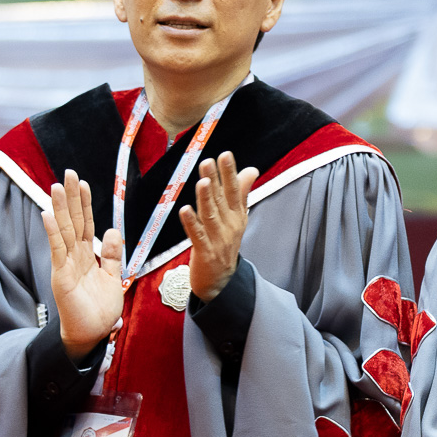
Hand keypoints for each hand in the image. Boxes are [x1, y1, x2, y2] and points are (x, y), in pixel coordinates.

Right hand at [43, 170, 125, 362]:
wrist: (93, 335)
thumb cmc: (100, 310)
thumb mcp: (113, 278)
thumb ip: (112, 255)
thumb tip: (112, 230)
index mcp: (87, 256)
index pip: (85, 224)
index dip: (84, 204)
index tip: (82, 183)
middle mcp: (74, 257)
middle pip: (73, 222)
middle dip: (70, 198)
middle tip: (67, 174)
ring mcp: (66, 265)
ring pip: (63, 231)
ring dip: (59, 209)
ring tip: (55, 187)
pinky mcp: (61, 277)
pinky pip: (57, 251)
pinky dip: (52, 233)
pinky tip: (47, 216)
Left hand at [180, 152, 258, 302]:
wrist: (222, 281)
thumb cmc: (226, 244)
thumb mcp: (237, 218)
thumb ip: (242, 192)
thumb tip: (251, 169)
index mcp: (237, 216)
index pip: (235, 191)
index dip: (230, 173)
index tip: (225, 155)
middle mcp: (230, 226)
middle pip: (221, 200)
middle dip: (215, 180)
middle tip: (208, 161)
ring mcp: (218, 240)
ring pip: (211, 215)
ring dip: (206, 199)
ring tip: (202, 182)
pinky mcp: (205, 252)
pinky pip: (197, 236)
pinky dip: (191, 223)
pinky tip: (185, 210)